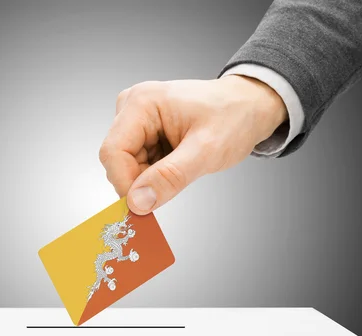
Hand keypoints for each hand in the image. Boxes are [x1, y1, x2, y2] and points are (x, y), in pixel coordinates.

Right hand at [99, 76, 287, 214]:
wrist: (249, 107)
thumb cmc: (233, 117)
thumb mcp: (206, 151)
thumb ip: (170, 177)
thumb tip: (137, 202)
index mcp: (142, 102)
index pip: (113, 152)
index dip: (125, 183)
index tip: (144, 206)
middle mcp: (132, 107)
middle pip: (117, 160)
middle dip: (141, 181)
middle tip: (174, 184)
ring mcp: (136, 119)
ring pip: (126, 166)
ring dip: (149, 178)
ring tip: (182, 167)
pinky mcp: (142, 131)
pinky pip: (136, 164)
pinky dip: (154, 174)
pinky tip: (176, 164)